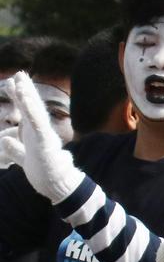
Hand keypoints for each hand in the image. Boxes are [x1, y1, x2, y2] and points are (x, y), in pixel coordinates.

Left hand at [0, 72, 81, 201]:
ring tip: (20, 81)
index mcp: (33, 133)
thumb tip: (4, 140)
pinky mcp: (46, 143)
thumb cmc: (45, 173)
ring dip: (28, 96)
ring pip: (34, 112)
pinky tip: (26, 99)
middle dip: (24, 90)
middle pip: (31, 107)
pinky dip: (31, 111)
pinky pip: (37, 124)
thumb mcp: (24, 158)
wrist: (59, 187)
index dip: (19, 97)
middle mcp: (40, 131)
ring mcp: (44, 136)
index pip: (26, 111)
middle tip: (18, 73)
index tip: (11, 81)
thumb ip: (15, 149)